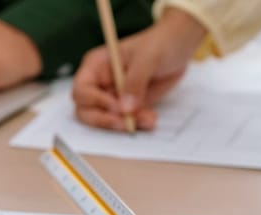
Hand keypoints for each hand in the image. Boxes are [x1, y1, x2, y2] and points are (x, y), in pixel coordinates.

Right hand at [71, 8, 205, 130]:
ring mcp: (113, 96)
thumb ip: (134, 82)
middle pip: (86, 111)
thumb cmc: (158, 43)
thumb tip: (125, 108)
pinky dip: (137, 124)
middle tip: (125, 123)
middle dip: (104, 120)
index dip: (95, 101)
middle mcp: (99, 84)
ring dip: (125, 124)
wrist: (178, 46)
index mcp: (95, 66)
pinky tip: (151, 118)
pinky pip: (126, 121)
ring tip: (147, 119)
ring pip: (107, 120)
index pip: (81, 90)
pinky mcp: (128, 106)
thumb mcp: (147, 58)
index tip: (116, 107)